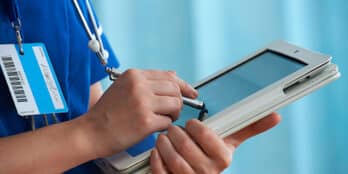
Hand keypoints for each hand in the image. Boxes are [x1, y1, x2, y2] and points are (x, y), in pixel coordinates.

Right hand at [85, 69, 197, 157]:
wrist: (91, 131)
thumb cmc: (107, 112)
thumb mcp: (124, 87)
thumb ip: (148, 81)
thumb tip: (173, 75)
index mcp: (134, 75)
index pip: (169, 76)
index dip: (183, 85)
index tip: (191, 92)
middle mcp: (139, 86)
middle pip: (175, 89)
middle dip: (178, 101)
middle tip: (171, 110)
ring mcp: (143, 103)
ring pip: (175, 104)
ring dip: (173, 114)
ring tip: (162, 118)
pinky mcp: (145, 121)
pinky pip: (168, 121)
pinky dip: (165, 125)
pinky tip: (154, 126)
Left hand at [150, 113, 280, 173]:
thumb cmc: (211, 158)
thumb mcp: (229, 144)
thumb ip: (248, 128)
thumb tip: (276, 116)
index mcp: (222, 159)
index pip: (206, 135)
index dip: (195, 127)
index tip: (191, 124)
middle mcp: (207, 172)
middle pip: (186, 145)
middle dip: (176, 133)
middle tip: (174, 130)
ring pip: (172, 158)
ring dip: (164, 144)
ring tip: (164, 138)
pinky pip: (160, 171)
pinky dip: (156, 158)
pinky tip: (158, 152)